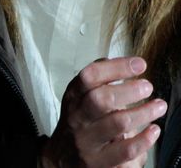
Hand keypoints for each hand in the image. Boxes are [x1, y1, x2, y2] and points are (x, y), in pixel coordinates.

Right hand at [41, 56, 164, 167]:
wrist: (61, 159)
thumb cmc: (78, 125)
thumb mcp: (78, 99)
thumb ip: (95, 82)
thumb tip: (115, 61)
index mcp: (73, 98)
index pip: (89, 77)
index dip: (116, 68)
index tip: (139, 64)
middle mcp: (77, 118)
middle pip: (101, 99)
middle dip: (129, 90)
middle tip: (148, 86)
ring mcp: (87, 141)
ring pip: (117, 123)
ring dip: (144, 112)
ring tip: (159, 106)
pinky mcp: (99, 161)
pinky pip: (126, 150)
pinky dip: (144, 139)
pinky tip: (154, 130)